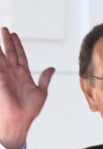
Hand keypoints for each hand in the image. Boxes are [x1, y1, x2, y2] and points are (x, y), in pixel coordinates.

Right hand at [0, 27, 53, 148]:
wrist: (21, 119)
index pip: (20, 56)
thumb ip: (45, 79)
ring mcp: (6, 76)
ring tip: (0, 33)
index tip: (15, 35)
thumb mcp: (42, 92)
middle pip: (10, 53)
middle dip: (7, 41)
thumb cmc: (30, 109)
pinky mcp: (1, 80)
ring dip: (0, 47)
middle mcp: (14, 73)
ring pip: (2, 57)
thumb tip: (52, 68)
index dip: (18, 46)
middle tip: (4, 29)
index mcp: (24, 75)